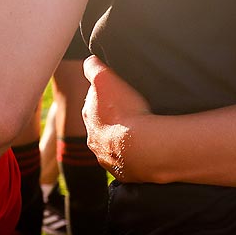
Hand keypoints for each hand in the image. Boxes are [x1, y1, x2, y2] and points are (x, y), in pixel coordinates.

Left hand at [83, 55, 147, 180]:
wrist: (143, 148)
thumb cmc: (125, 111)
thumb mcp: (105, 78)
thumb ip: (93, 66)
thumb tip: (89, 61)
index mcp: (89, 116)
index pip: (94, 101)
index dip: (107, 95)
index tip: (120, 93)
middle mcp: (93, 140)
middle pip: (103, 125)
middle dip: (114, 119)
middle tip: (133, 111)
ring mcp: (108, 159)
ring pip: (114, 145)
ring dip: (124, 138)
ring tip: (142, 131)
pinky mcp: (125, 173)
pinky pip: (129, 162)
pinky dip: (135, 155)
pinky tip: (146, 148)